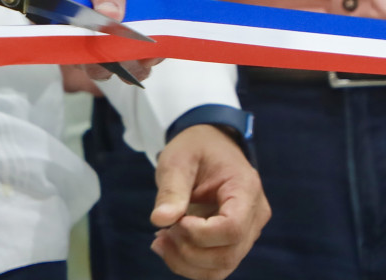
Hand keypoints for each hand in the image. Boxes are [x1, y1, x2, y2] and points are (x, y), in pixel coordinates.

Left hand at [18, 0, 159, 83]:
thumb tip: (113, 18)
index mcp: (143, 10)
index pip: (156, 40)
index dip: (150, 52)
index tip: (138, 55)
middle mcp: (122, 31)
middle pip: (130, 62)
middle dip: (116, 58)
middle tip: (101, 40)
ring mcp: (96, 41)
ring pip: (99, 67)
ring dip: (88, 52)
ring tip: (76, 19)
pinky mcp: (71, 44)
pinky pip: (71, 59)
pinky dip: (66, 43)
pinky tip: (61, 18)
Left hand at [150, 125, 270, 279]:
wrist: (208, 146)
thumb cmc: (194, 149)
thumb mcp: (178, 160)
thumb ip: (171, 190)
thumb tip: (159, 220)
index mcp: (246, 189)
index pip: (232, 228)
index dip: (200, 233)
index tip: (176, 220)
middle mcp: (254, 215)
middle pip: (227, 253)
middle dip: (187, 249)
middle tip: (163, 229)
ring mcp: (247, 232)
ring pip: (221, 267)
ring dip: (185, 262)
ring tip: (160, 239)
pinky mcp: (234, 242)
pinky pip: (215, 266)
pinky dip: (189, 263)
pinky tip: (168, 244)